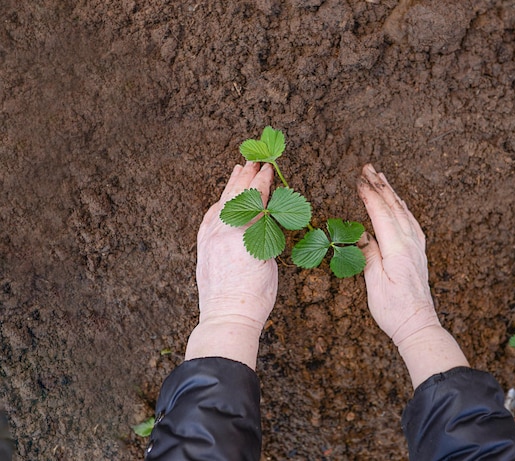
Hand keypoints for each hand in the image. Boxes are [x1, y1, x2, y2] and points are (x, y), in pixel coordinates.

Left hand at [186, 161, 276, 367]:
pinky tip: (222, 199)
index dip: (263, 182)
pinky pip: (210, 218)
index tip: (269, 168)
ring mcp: (209, 238)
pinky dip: (218, 204)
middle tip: (254, 160)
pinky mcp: (203, 247)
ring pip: (221, 204)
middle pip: (236, 196)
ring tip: (238, 170)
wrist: (227, 318)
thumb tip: (262, 220)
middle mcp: (222, 231)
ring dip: (231, 186)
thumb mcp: (269, 261)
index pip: (255, 199)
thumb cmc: (255, 296)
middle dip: (246, 177)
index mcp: (243, 233)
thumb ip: (264, 235)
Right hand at [357, 164, 438, 344]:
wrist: (418, 325)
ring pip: (404, 211)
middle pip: (394, 207)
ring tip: (381, 177)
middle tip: (368, 167)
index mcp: (398, 249)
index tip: (358, 179)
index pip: (381, 214)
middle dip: (380, 185)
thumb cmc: (393, 310)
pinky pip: (411, 221)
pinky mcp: (418, 252)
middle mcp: (411, 243)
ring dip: (392, 192)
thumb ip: (368, 254)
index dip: (369, 195)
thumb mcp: (374, 283)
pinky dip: (402, 206)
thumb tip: (361, 232)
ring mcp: (417, 247)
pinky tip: (398, 203)